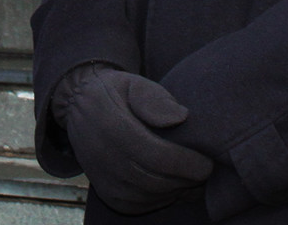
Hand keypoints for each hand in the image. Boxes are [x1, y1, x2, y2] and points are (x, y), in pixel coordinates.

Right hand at [54, 64, 213, 214]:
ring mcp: (104, 181)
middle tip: (206, 169)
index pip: (157, 157)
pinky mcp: (108, 196)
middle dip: (187, 179)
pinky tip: (174, 183)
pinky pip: (142, 205)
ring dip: (177, 189)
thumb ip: (155, 98)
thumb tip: (181, 118)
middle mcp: (103, 158)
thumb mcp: (134, 84)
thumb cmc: (117, 94)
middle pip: (157, 181)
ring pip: (151, 196)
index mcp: (111, 126)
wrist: (79, 108)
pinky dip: (163, 197)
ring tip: (192, 174)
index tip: (208, 161)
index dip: (187, 163)